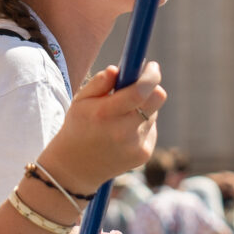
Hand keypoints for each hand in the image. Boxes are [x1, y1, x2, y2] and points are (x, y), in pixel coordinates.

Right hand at [48, 60, 165, 191]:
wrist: (76, 168)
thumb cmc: (79, 126)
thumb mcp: (80, 101)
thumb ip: (99, 82)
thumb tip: (117, 69)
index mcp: (105, 114)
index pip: (140, 91)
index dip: (150, 75)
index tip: (151, 65)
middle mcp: (123, 131)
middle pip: (157, 99)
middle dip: (153, 86)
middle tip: (143, 82)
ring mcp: (136, 145)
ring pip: (152, 113)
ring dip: (143, 108)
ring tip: (121, 116)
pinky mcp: (143, 154)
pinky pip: (150, 129)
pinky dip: (141, 125)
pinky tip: (123, 133)